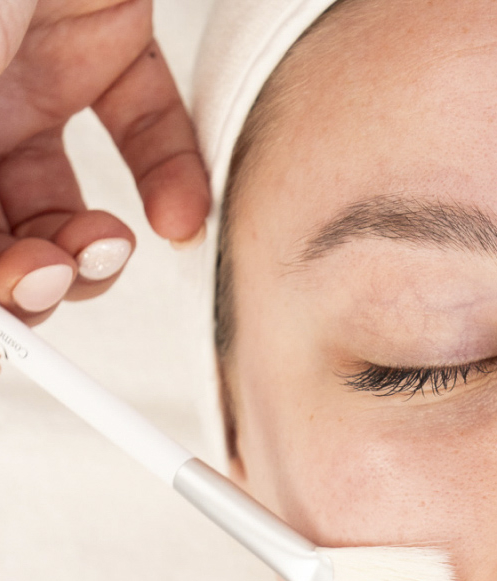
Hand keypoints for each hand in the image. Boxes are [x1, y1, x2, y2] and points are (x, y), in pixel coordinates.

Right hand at [0, 0, 209, 323]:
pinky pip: (151, 131)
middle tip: (52, 279)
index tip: (17, 325)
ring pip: (72, 202)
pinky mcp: (108, 42)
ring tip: (110, 246)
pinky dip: (174, 182)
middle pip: (10, 232)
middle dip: (37, 277)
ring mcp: (33, 75)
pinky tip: (180, 221)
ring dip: (96, 250)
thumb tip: (1, 295)